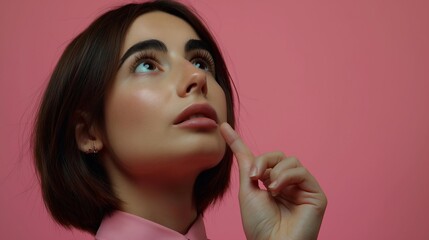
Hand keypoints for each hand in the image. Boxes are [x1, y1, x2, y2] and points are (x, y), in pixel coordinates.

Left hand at [220, 123, 326, 239]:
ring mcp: (302, 189)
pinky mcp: (316, 195)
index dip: (239, 143)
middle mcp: (287, 185)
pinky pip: (302, 172)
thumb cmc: (258, 224)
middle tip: (254, 176)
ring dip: (275, 171)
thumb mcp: (247, 189)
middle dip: (264, 161)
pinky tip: (277, 189)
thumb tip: (229, 134)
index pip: (259, 159)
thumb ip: (245, 162)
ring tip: (269, 189)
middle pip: (278, 156)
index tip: (223, 127)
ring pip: (291, 161)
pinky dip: (287, 176)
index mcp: (271, 184)